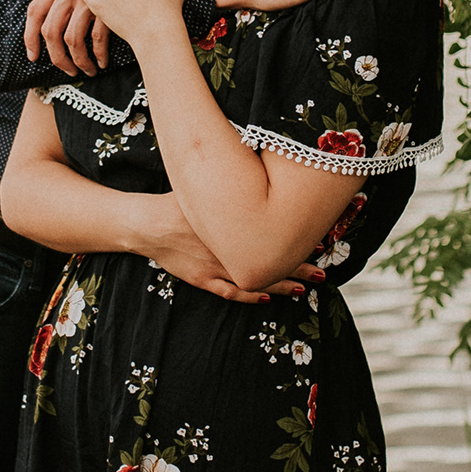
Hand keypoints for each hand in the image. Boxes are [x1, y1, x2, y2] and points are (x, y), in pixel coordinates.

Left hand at [24, 0, 109, 76]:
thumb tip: (50, 24)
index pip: (34, 12)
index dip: (29, 37)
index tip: (33, 57)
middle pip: (51, 32)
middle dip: (57, 58)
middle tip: (67, 70)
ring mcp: (86, 0)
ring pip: (72, 40)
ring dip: (79, 61)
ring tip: (88, 70)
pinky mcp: (106, 7)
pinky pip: (98, 38)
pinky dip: (99, 54)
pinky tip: (102, 62)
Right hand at [131, 195, 322, 304]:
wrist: (148, 223)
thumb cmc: (178, 202)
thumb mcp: (209, 188)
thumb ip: (237, 185)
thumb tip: (262, 172)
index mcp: (234, 227)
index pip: (273, 236)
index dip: (297, 242)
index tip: (319, 244)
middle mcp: (228, 250)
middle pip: (270, 261)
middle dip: (298, 268)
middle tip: (322, 273)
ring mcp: (216, 267)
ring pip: (254, 279)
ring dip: (280, 285)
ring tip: (303, 288)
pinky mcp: (202, 279)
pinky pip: (229, 291)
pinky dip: (249, 296)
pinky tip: (265, 299)